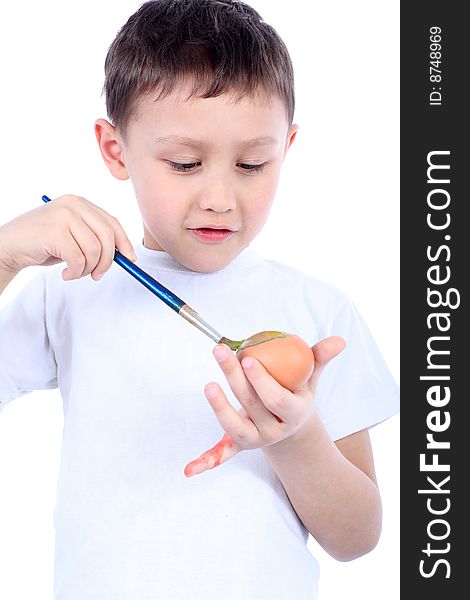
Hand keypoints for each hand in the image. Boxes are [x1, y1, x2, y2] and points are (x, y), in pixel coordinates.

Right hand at [0, 194, 135, 280]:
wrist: (8, 246)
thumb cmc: (42, 244)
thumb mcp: (73, 236)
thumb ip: (95, 238)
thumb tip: (124, 254)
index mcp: (80, 203)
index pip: (112, 222)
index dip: (124, 242)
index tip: (130, 259)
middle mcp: (73, 205)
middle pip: (108, 236)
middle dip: (107, 261)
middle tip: (97, 275)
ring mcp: (63, 216)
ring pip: (95, 250)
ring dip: (88, 269)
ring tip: (75, 273)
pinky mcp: (55, 232)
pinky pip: (79, 259)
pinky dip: (75, 272)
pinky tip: (65, 274)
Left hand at [184, 336, 345, 476]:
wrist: (291, 430)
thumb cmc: (297, 395)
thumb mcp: (311, 379)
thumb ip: (319, 359)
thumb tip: (339, 340)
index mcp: (293, 413)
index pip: (277, 399)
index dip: (262, 382)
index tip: (248, 360)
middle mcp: (273, 430)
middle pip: (251, 405)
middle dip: (234, 378)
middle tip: (221, 352)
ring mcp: (255, 440)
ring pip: (235, 426)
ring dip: (220, 408)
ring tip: (209, 385)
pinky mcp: (238, 446)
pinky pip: (223, 454)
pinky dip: (207, 462)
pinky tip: (188, 470)